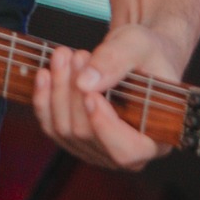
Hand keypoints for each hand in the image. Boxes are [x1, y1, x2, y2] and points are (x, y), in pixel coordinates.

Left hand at [32, 23, 182, 170]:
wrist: (138, 57)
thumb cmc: (147, 54)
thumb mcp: (139, 45)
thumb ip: (115, 61)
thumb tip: (85, 83)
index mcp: (155, 139)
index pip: (126, 151)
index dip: (104, 127)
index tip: (90, 95)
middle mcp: (127, 154)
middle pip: (87, 134)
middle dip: (74, 92)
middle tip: (77, 55)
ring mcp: (98, 149)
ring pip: (64, 130)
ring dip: (58, 90)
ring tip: (65, 56)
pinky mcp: (76, 139)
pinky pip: (50, 126)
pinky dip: (43, 99)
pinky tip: (44, 74)